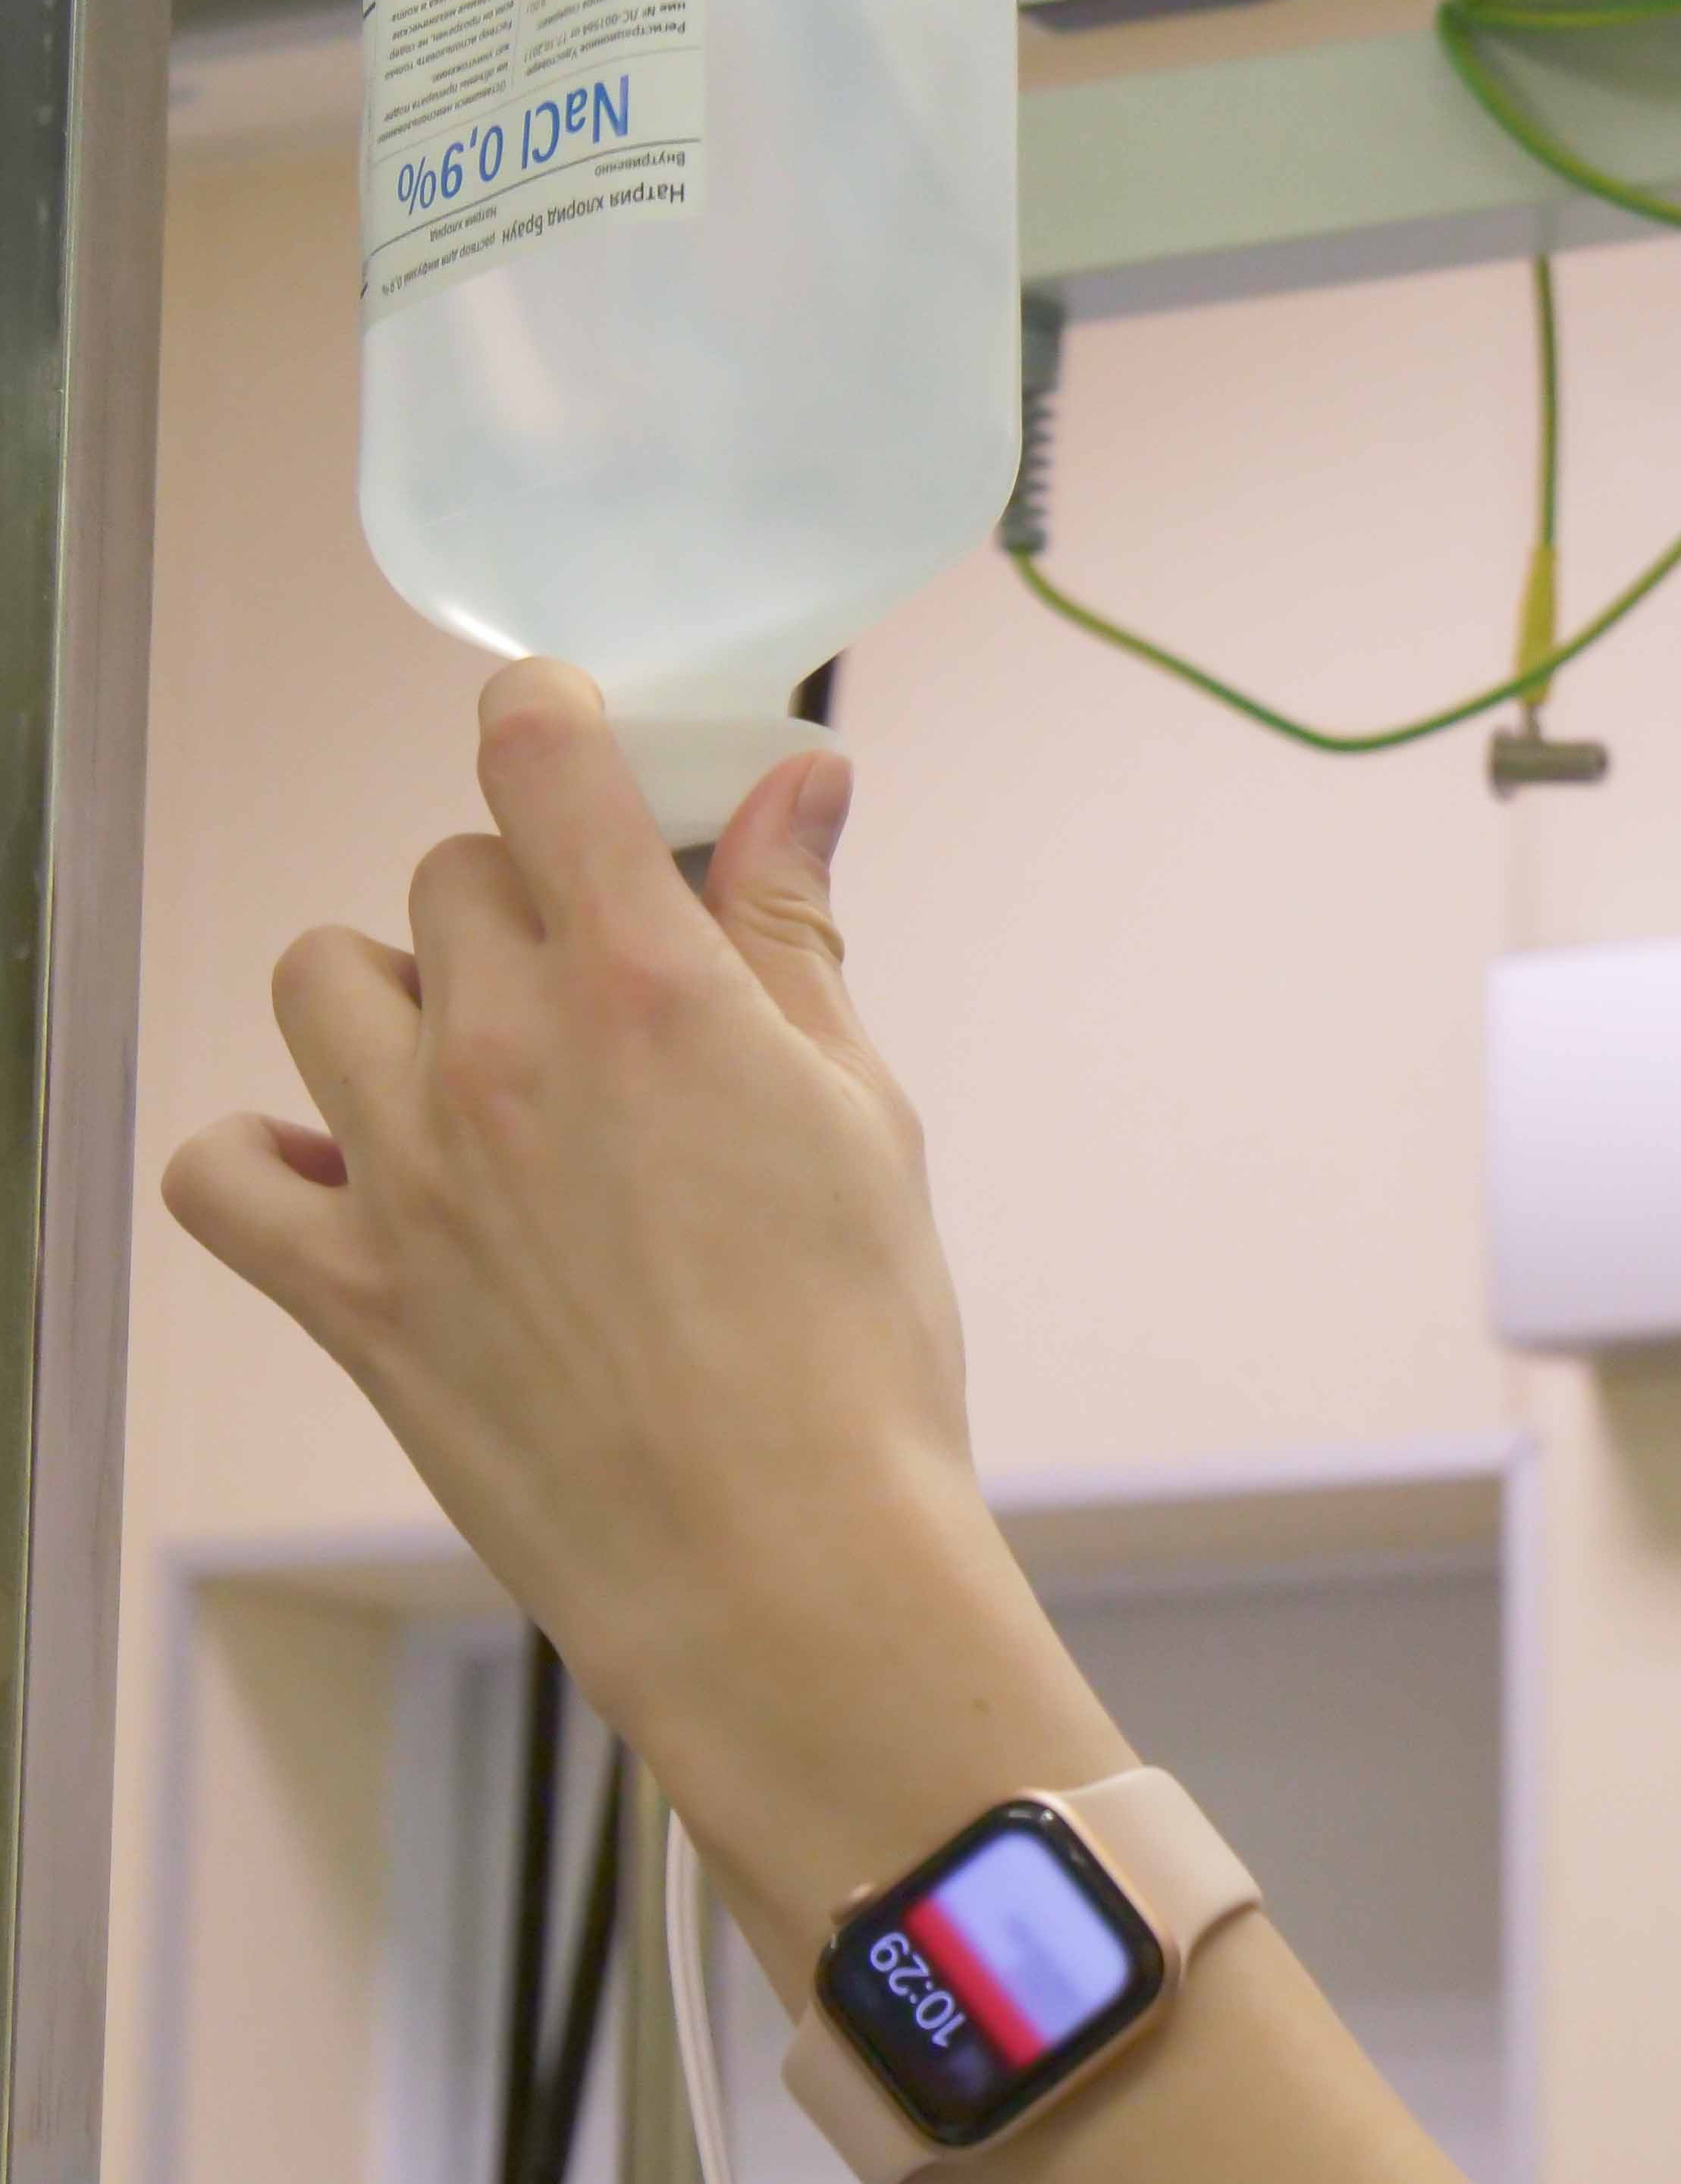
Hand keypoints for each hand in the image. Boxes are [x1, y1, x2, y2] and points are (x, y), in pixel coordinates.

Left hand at [165, 661, 1122, 1952]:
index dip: (551, 717)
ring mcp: (403, 1170)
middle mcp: (501, 1051)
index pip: (536, 755)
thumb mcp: (863, 1112)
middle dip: (524, 900)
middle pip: (451, 872)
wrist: (781, 1560)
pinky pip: (222, 1167)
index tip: (577, 737)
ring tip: (478, 1072)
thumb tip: (794, 785)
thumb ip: (795, 936)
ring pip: (324, 978)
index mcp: (644, 985)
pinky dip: (270, 1156)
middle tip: (606, 987)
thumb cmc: (854, 1346)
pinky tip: (359, 1180)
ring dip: (396, 993)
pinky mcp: (345, 1289)